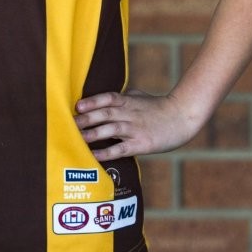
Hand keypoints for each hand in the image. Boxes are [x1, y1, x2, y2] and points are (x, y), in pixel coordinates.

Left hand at [74, 90, 197, 160]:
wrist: (181, 117)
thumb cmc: (159, 107)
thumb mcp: (140, 96)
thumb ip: (123, 96)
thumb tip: (108, 97)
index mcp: (128, 101)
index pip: (108, 98)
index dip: (92, 101)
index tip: (78, 105)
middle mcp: (129, 113)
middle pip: (105, 113)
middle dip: (86, 119)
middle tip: (69, 124)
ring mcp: (135, 129)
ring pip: (111, 130)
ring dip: (93, 134)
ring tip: (78, 138)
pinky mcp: (141, 144)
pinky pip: (121, 148)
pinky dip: (107, 152)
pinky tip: (95, 155)